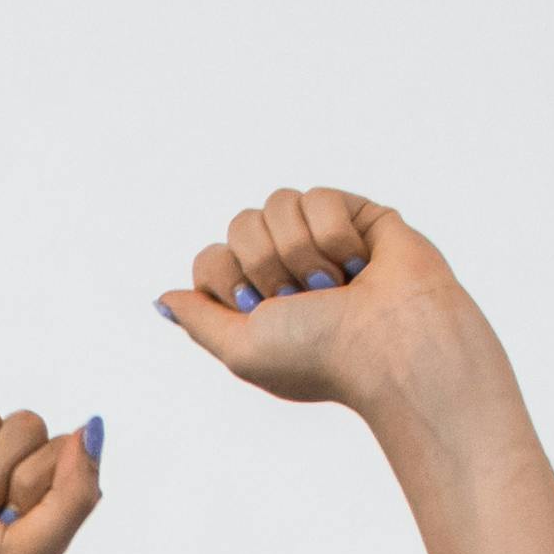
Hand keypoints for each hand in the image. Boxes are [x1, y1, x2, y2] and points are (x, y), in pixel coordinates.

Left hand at [157, 189, 505, 428]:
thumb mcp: (240, 350)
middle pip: (240, 225)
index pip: (211, 258)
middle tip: (304, 300)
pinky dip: (334, 236)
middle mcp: (287, 266)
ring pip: (276, 204)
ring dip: (301, 252)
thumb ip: (198, 321)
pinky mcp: (358, 214)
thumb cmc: (321, 356)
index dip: (227, 280)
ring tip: (335, 286)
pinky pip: (317, 196)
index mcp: (258, 300)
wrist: (390, 343)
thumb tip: (164, 300)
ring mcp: (322, 238)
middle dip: (266, 265)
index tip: (259, 310)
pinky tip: (360, 266)